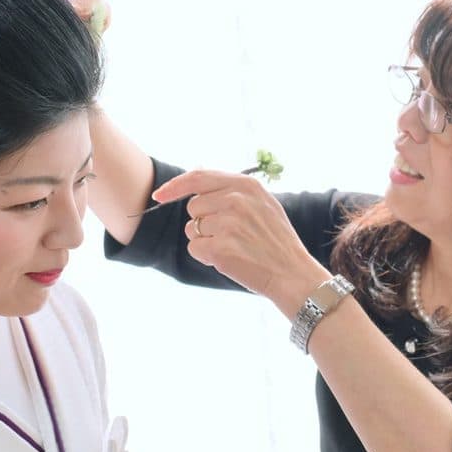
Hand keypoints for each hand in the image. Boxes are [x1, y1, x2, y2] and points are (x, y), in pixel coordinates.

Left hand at [153, 170, 330, 315]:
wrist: (292, 274)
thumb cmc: (276, 242)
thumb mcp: (263, 203)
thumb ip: (232, 189)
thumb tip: (196, 177)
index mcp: (246, 185)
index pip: (198, 177)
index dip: (175, 186)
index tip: (159, 195)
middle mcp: (236, 200)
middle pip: (193, 207)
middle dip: (203, 222)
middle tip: (230, 235)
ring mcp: (228, 224)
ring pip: (192, 229)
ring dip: (205, 240)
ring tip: (234, 248)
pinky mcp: (220, 248)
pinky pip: (194, 248)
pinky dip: (206, 257)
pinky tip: (229, 260)